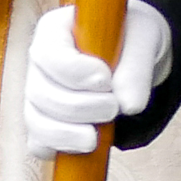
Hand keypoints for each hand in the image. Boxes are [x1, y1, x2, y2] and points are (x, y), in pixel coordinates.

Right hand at [20, 1, 167, 158]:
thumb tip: (129, 107)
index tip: (105, 81)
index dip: (73, 71)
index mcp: (55, 31)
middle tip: (113, 108)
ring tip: (97, 137)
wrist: (134, 57)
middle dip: (78, 107)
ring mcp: (38, 94)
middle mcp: (39, 63)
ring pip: (36, 121)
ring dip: (67, 134)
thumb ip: (136, 67)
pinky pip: (39, 143)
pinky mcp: (46, 122)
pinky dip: (58, 149)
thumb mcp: (144, 39)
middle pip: (39, 92)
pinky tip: (81, 148)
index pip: (48, 53)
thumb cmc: (133, 39)